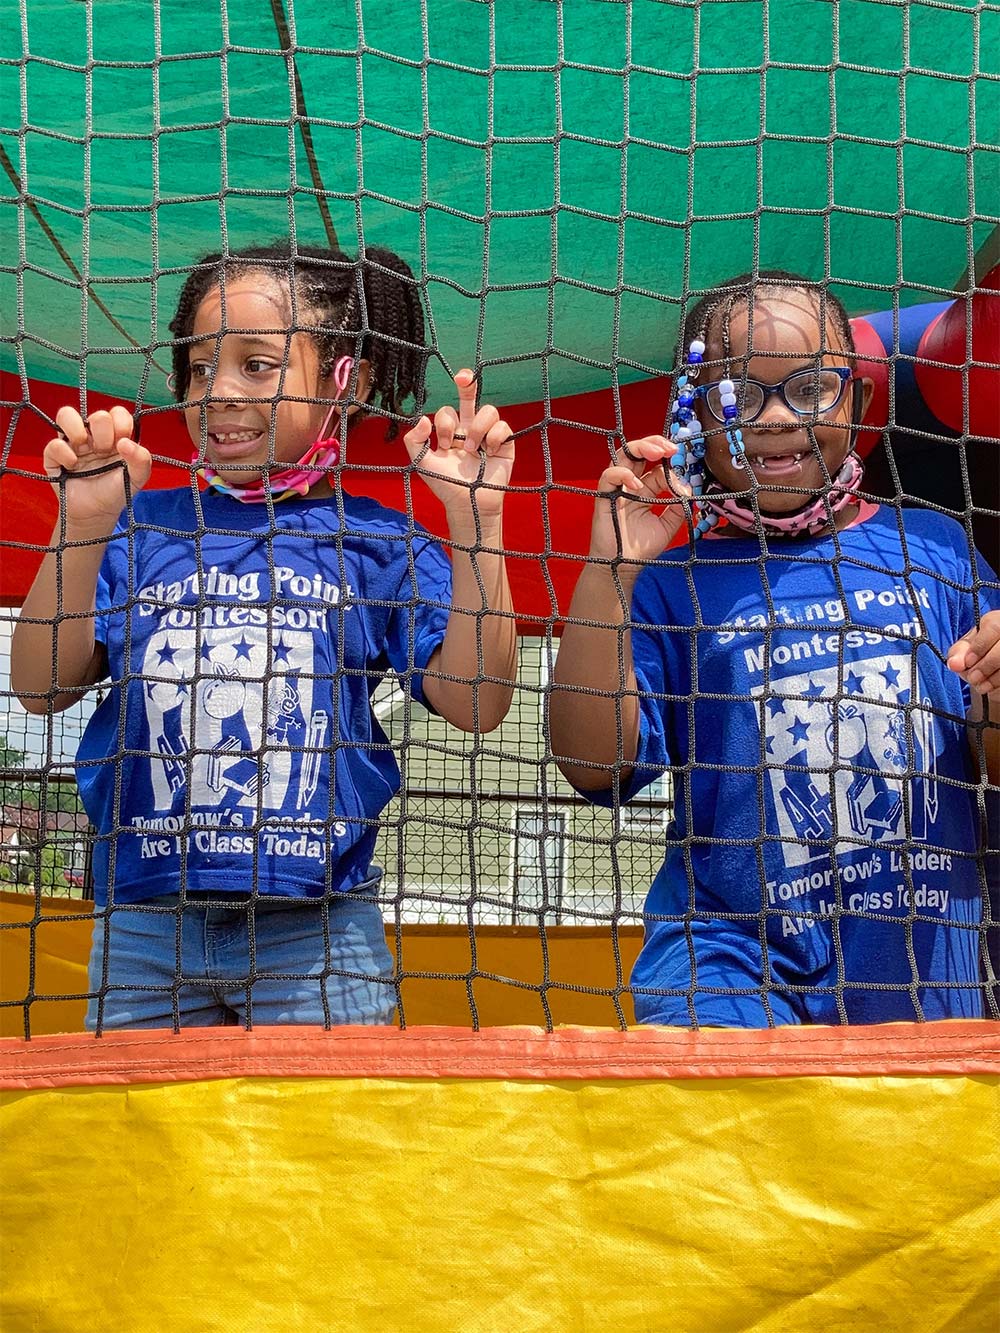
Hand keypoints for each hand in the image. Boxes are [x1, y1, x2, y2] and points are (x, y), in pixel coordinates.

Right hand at [43, 406, 151, 531]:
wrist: (97, 514)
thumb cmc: (117, 492)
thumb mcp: (137, 478)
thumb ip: (142, 459)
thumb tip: (125, 442)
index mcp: (115, 436)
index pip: (118, 413)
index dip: (121, 424)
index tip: (122, 444)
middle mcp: (94, 436)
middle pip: (97, 415)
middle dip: (104, 433)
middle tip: (104, 451)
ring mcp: (73, 443)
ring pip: (66, 414)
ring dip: (77, 428)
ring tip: (83, 446)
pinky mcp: (55, 456)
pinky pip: (54, 444)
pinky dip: (64, 453)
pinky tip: (72, 466)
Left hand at [402, 369, 513, 520]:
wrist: (467, 504)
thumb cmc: (445, 485)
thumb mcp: (422, 462)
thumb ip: (414, 440)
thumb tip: (423, 419)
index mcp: (451, 432)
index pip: (447, 411)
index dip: (445, 423)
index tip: (444, 444)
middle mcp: (470, 429)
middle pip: (470, 396)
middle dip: (467, 382)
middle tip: (462, 377)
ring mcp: (488, 435)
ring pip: (488, 410)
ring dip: (477, 428)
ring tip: (472, 450)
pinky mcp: (505, 444)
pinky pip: (503, 426)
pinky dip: (494, 436)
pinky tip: (488, 452)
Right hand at [587, 436, 691, 564]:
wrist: (623, 568)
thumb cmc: (640, 549)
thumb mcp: (667, 526)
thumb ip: (678, 508)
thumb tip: (688, 489)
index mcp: (644, 490)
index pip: (657, 468)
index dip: (671, 466)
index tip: (685, 474)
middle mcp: (629, 486)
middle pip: (637, 453)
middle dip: (654, 444)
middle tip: (672, 447)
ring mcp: (615, 490)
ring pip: (622, 456)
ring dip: (640, 448)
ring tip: (658, 451)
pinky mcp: (603, 499)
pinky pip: (608, 477)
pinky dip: (623, 475)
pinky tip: (638, 485)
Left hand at [947, 609, 999, 704]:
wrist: (995, 668)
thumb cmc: (981, 653)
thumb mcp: (967, 649)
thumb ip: (958, 653)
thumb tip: (954, 663)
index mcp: (999, 621)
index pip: (994, 627)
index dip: (979, 647)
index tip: (968, 662)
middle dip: (986, 666)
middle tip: (973, 678)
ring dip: (994, 678)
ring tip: (981, 685)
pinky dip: (999, 685)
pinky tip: (993, 686)